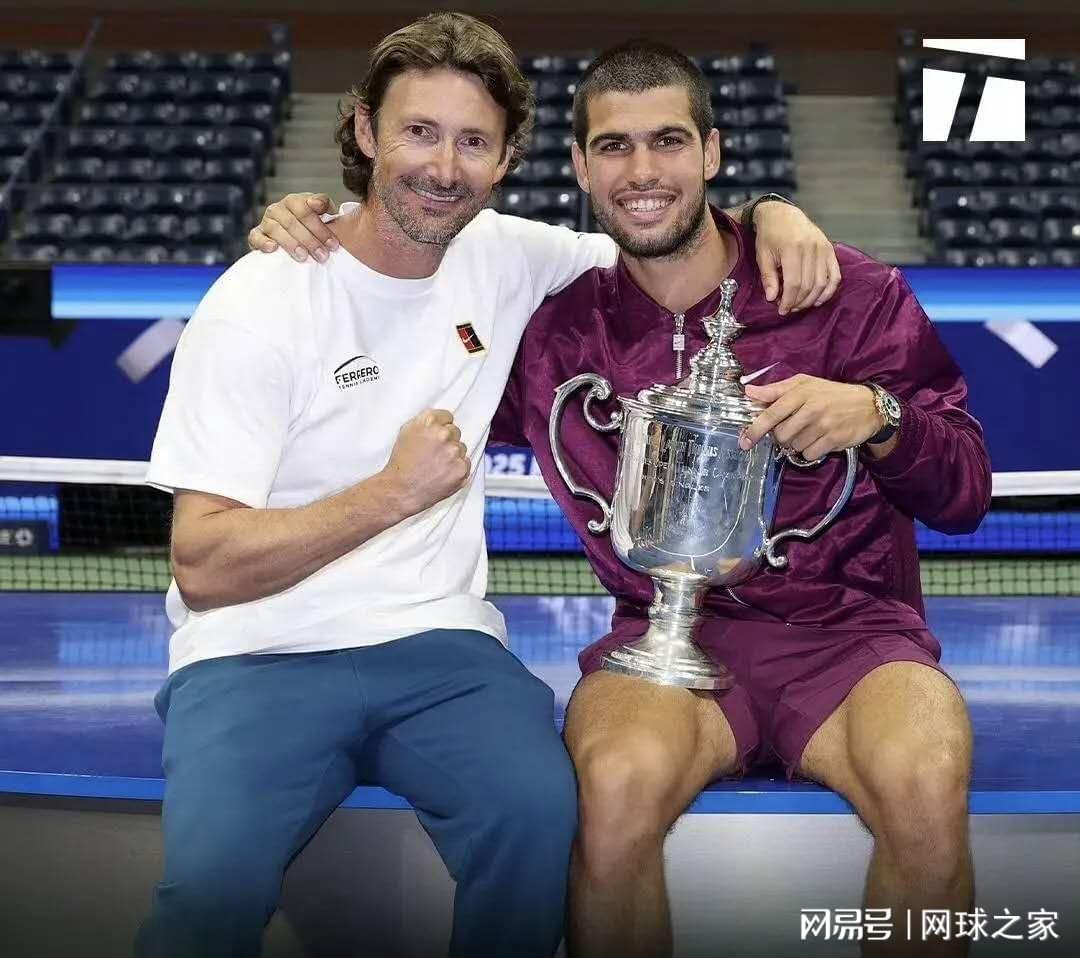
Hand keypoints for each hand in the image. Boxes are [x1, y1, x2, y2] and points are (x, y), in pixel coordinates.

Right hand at [248, 192, 339, 262]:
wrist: (294, 237)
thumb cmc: (311, 226)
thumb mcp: (322, 214)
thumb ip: (325, 205)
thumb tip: (317, 203)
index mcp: (294, 201)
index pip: (305, 210)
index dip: (320, 227)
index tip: (333, 244)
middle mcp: (278, 209)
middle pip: (292, 222)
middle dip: (310, 240)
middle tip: (322, 255)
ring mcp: (266, 222)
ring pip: (275, 230)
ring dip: (291, 244)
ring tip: (303, 256)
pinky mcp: (256, 235)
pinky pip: (256, 237)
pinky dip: (263, 242)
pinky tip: (273, 249)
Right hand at [381, 409, 470, 515]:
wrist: (401, 490)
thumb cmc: (401, 464)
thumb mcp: (406, 433)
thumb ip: (424, 422)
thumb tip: (439, 420)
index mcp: (429, 422)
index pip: (447, 416)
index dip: (440, 427)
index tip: (435, 436)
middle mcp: (444, 434)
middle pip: (455, 431)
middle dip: (446, 441)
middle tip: (433, 453)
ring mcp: (454, 452)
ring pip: (461, 448)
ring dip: (452, 455)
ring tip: (436, 465)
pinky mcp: (461, 469)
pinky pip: (466, 463)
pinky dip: (456, 468)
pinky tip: (442, 473)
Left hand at [741, 375, 881, 461]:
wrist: (868, 406)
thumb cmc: (831, 394)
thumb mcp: (805, 384)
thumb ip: (776, 389)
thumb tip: (749, 391)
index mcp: (801, 393)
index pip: (772, 413)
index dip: (755, 428)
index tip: (745, 440)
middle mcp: (812, 408)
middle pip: (781, 434)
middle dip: (781, 436)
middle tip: (792, 428)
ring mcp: (823, 425)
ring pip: (794, 445)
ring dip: (797, 442)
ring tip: (809, 430)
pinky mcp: (833, 440)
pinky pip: (808, 454)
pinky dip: (810, 451)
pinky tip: (818, 439)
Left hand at [752, 202, 841, 315]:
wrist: (782, 214)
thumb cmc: (770, 235)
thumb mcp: (763, 255)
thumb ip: (768, 277)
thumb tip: (772, 299)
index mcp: (792, 248)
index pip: (794, 283)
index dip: (789, 300)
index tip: (782, 310)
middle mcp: (811, 248)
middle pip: (809, 285)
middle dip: (798, 302)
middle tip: (789, 308)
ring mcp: (823, 248)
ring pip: (822, 283)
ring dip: (812, 299)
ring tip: (800, 305)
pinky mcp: (830, 249)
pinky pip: (835, 275)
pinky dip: (829, 290)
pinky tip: (819, 299)